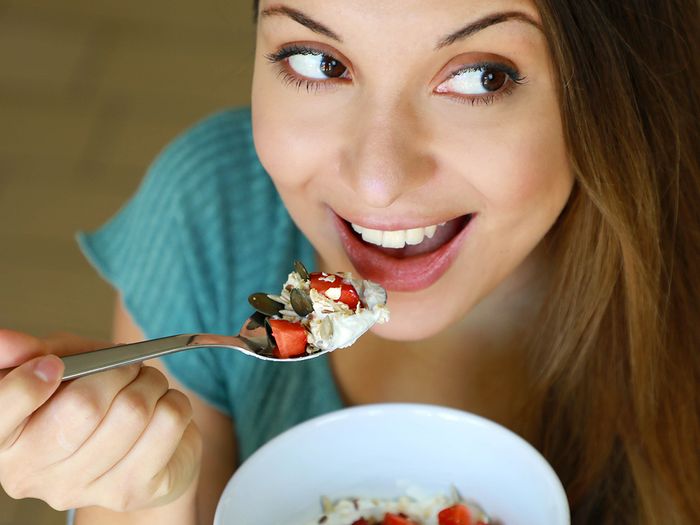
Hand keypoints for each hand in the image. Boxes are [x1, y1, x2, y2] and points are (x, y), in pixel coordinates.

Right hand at [0, 329, 201, 511]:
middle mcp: (32, 475)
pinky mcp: (131, 492)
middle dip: (117, 370)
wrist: (139, 447)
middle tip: (126, 366)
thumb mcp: (60, 365)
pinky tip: (161, 409)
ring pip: (135, 411)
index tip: (54, 365)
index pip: (1, 409)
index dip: (30, 382)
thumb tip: (6, 341)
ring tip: (147, 384)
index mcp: (5, 441)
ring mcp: (82, 489)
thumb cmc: (91, 400)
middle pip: (84, 406)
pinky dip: (174, 401)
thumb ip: (33, 352)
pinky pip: (169, 422)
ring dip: (151, 382)